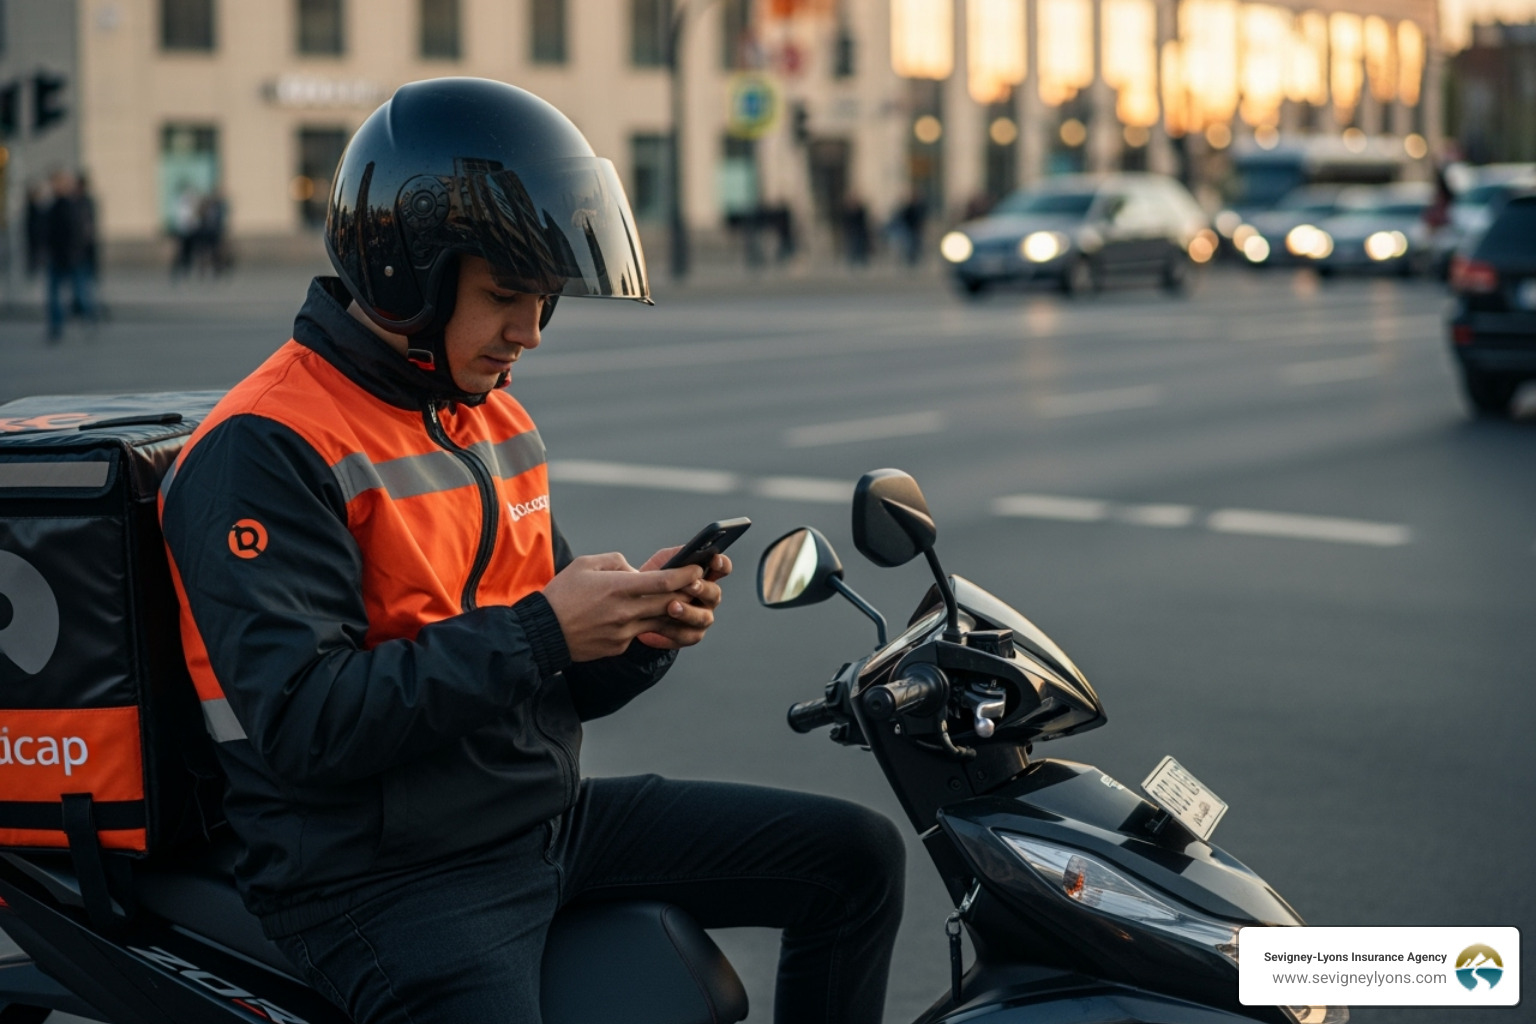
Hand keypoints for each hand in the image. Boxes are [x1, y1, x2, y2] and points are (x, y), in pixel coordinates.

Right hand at [542, 552, 707, 661]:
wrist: (543, 633)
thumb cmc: (562, 594)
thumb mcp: (585, 564)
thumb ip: (615, 562)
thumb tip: (636, 571)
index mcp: (618, 587)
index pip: (664, 581)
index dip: (686, 575)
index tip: (698, 568)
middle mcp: (625, 612)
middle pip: (669, 603)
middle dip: (686, 593)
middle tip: (698, 585)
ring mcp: (624, 632)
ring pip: (660, 621)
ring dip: (671, 611)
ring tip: (678, 602)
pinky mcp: (619, 647)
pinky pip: (639, 633)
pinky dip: (644, 623)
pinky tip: (639, 617)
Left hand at [635, 550, 731, 649]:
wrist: (636, 607)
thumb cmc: (653, 581)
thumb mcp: (662, 563)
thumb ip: (676, 555)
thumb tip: (690, 550)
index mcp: (705, 577)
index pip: (722, 569)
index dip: (722, 564)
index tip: (714, 560)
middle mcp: (708, 598)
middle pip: (714, 594)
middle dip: (703, 589)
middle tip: (691, 585)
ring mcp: (701, 618)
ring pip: (703, 618)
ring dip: (688, 612)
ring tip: (672, 607)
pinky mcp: (689, 635)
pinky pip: (687, 635)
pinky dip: (673, 630)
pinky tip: (659, 624)